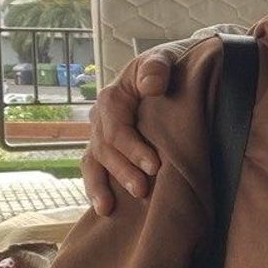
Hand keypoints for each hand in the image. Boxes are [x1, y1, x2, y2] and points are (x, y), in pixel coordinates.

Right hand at [82, 47, 177, 214]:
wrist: (172, 73)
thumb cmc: (169, 67)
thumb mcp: (164, 58)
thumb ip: (156, 67)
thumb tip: (151, 85)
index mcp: (113, 98)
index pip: (117, 128)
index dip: (133, 148)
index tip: (155, 165)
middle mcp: (101, 118)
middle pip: (105, 149)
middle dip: (122, 171)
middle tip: (142, 190)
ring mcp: (102, 135)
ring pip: (94, 162)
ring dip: (101, 185)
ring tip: (109, 207)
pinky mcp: (109, 149)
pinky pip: (96, 169)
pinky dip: (97, 188)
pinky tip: (104, 209)